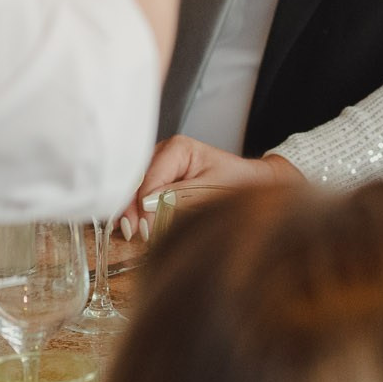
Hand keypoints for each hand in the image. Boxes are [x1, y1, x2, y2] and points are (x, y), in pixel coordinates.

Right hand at [116, 136, 302, 237]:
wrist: (251, 184)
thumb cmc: (236, 182)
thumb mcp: (210, 190)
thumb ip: (179, 197)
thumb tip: (149, 206)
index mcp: (177, 148)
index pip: (150, 178)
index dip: (143, 205)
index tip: (145, 229)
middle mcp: (163, 154)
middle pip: (136, 181)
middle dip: (131, 207)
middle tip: (132, 233)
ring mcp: (159, 167)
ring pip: (135, 188)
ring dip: (131, 210)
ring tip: (131, 233)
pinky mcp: (160, 181)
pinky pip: (142, 195)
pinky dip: (138, 211)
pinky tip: (136, 226)